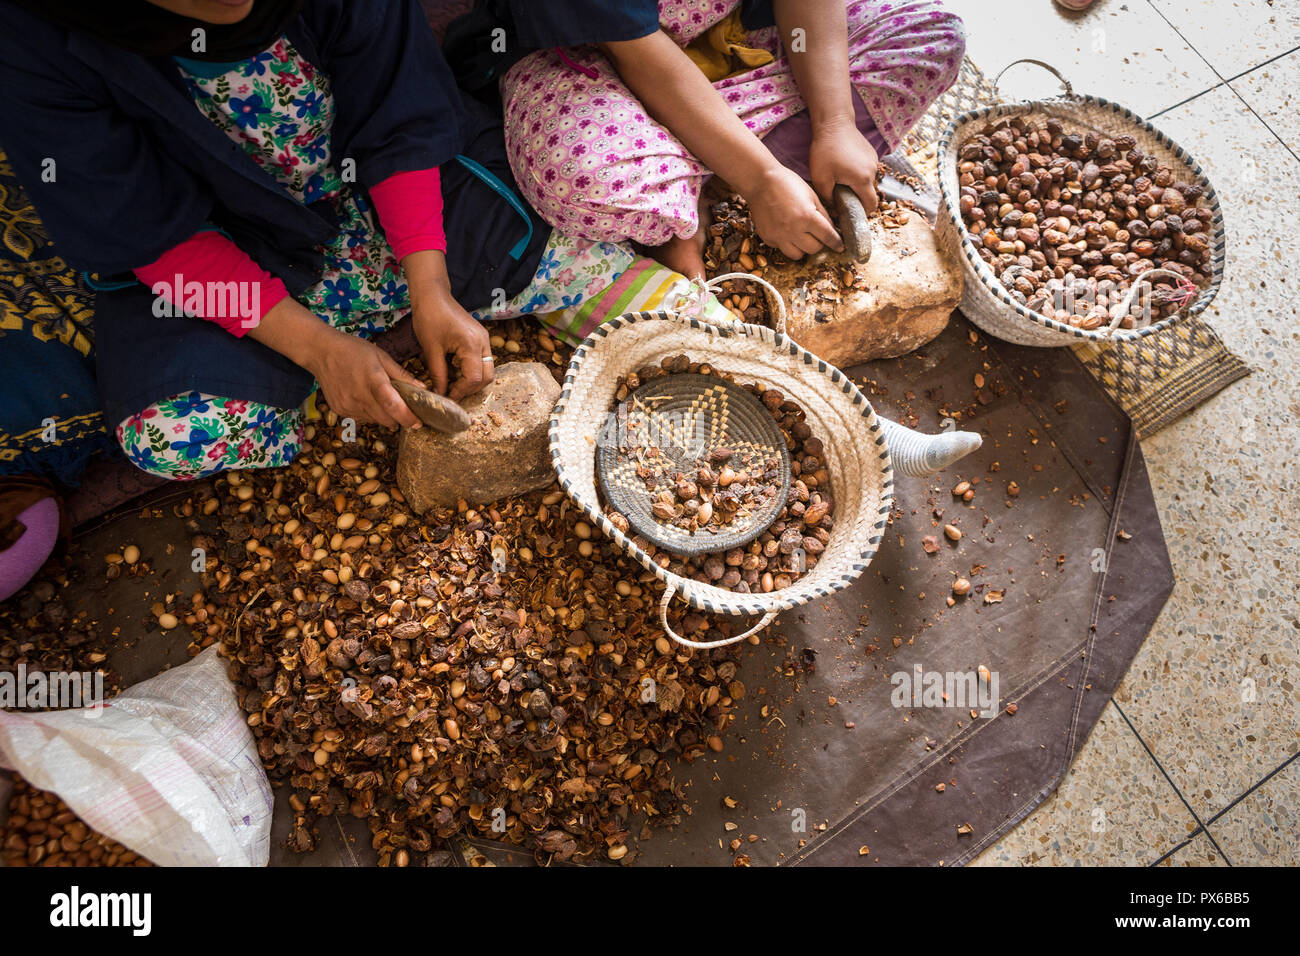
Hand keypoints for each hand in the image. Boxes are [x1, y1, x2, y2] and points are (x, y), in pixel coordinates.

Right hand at [305, 328, 422, 428]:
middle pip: (386, 419)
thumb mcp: (381, 356)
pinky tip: (363, 397)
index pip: (392, 405)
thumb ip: (402, 375)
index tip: (418, 423)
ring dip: (382, 415)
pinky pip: (361, 418)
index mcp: (373, 380)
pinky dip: (368, 412)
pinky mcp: (339, 410)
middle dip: (398, 417)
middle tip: (401, 407)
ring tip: (378, 397)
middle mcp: (359, 396)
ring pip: (374, 421)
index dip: (407, 417)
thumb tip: (422, 389)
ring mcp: (347, 405)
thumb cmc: (353, 351)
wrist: (321, 352)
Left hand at [412, 290, 493, 401]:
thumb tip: (440, 394)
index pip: (474, 378)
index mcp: (472, 344)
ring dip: (472, 380)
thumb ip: (438, 374)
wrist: (433, 295)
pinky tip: (456, 371)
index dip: (461, 391)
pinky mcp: (481, 338)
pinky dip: (472, 370)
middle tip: (452, 393)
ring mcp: (484, 339)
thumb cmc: (429, 317)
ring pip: (487, 370)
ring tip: (453, 384)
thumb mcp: (431, 349)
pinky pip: (482, 361)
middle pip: (487, 377)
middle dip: (471, 389)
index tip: (448, 397)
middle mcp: (484, 342)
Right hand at [745, 164, 842, 259]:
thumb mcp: (811, 195)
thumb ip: (823, 214)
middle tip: (818, 235)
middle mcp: (793, 230)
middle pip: (814, 249)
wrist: (761, 181)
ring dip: (803, 248)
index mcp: (807, 217)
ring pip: (798, 255)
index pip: (828, 237)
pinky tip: (787, 232)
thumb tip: (833, 228)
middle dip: (819, 243)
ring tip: (802, 237)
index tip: (840, 247)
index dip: (836, 243)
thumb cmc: (788, 183)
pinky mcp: (768, 238)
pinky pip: (782, 248)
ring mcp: (779, 236)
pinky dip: (787, 243)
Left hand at [808, 122, 878, 213]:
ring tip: (841, 182)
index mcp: (862, 180)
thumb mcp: (821, 178)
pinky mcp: (870, 153)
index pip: (871, 205)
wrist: (834, 122)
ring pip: (868, 181)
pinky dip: (858, 174)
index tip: (851, 215)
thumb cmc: (825, 150)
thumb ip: (828, 199)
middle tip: (842, 200)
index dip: (863, 213)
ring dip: (857, 186)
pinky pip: (866, 170)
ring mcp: (873, 160)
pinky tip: (844, 169)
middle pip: (869, 194)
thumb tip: (833, 212)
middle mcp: (872, 171)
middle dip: (858, 200)